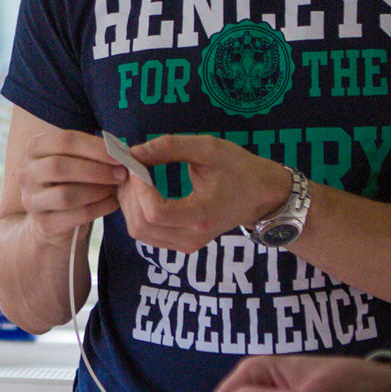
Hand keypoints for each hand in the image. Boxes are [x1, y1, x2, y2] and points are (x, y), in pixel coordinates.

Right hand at [12, 127, 125, 244]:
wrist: (54, 217)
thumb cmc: (70, 181)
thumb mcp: (76, 160)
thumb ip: (92, 153)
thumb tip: (120, 151)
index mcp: (35, 149)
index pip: (64, 141)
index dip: (94, 147)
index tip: (118, 154)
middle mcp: (27, 173)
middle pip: (59, 166)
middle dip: (95, 169)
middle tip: (120, 173)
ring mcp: (32, 201)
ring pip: (66, 194)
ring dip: (97, 190)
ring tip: (115, 188)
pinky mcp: (44, 224)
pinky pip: (76, 215)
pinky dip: (99, 208)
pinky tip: (112, 203)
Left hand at [119, 133, 293, 252]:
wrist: (261, 196)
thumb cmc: (239, 169)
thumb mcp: (209, 148)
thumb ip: (170, 147)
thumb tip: (134, 152)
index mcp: (202, 215)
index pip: (155, 213)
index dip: (139, 189)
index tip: (139, 165)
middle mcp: (192, 237)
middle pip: (141, 225)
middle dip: (129, 194)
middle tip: (133, 168)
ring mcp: (186, 245)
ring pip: (139, 232)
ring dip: (130, 204)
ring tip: (136, 179)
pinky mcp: (182, 245)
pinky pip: (147, 235)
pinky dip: (137, 213)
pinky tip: (143, 193)